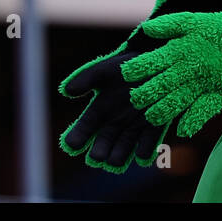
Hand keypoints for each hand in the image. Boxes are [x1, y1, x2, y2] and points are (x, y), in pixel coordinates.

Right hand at [59, 48, 169, 171]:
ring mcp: (132, 129)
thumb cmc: (126, 65)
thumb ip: (86, 78)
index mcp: (98, 111)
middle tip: (98, 155)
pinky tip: (141, 155)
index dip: (75, 139)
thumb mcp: (105, 69)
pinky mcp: (152, 129)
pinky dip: (144, 153)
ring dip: (118, 158)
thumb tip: (65, 90)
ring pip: (121, 153)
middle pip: (101, 148)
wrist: (156, 61)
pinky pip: (146, 148)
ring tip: (115, 159)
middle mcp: (113, 125)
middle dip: (98, 154)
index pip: (82, 131)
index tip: (73, 145)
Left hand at [122, 11, 221, 137]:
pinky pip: (203, 111)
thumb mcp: (196, 20)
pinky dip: (191, 122)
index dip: (133, 71)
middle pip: (157, 87)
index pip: (148, 63)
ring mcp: (206, 82)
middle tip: (134, 100)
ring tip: (151, 117)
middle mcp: (190, 67)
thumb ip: (168, 25)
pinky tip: (182, 130)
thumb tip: (145, 29)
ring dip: (160, 113)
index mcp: (181, 47)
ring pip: (175, 103)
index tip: (125, 75)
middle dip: (142, 96)